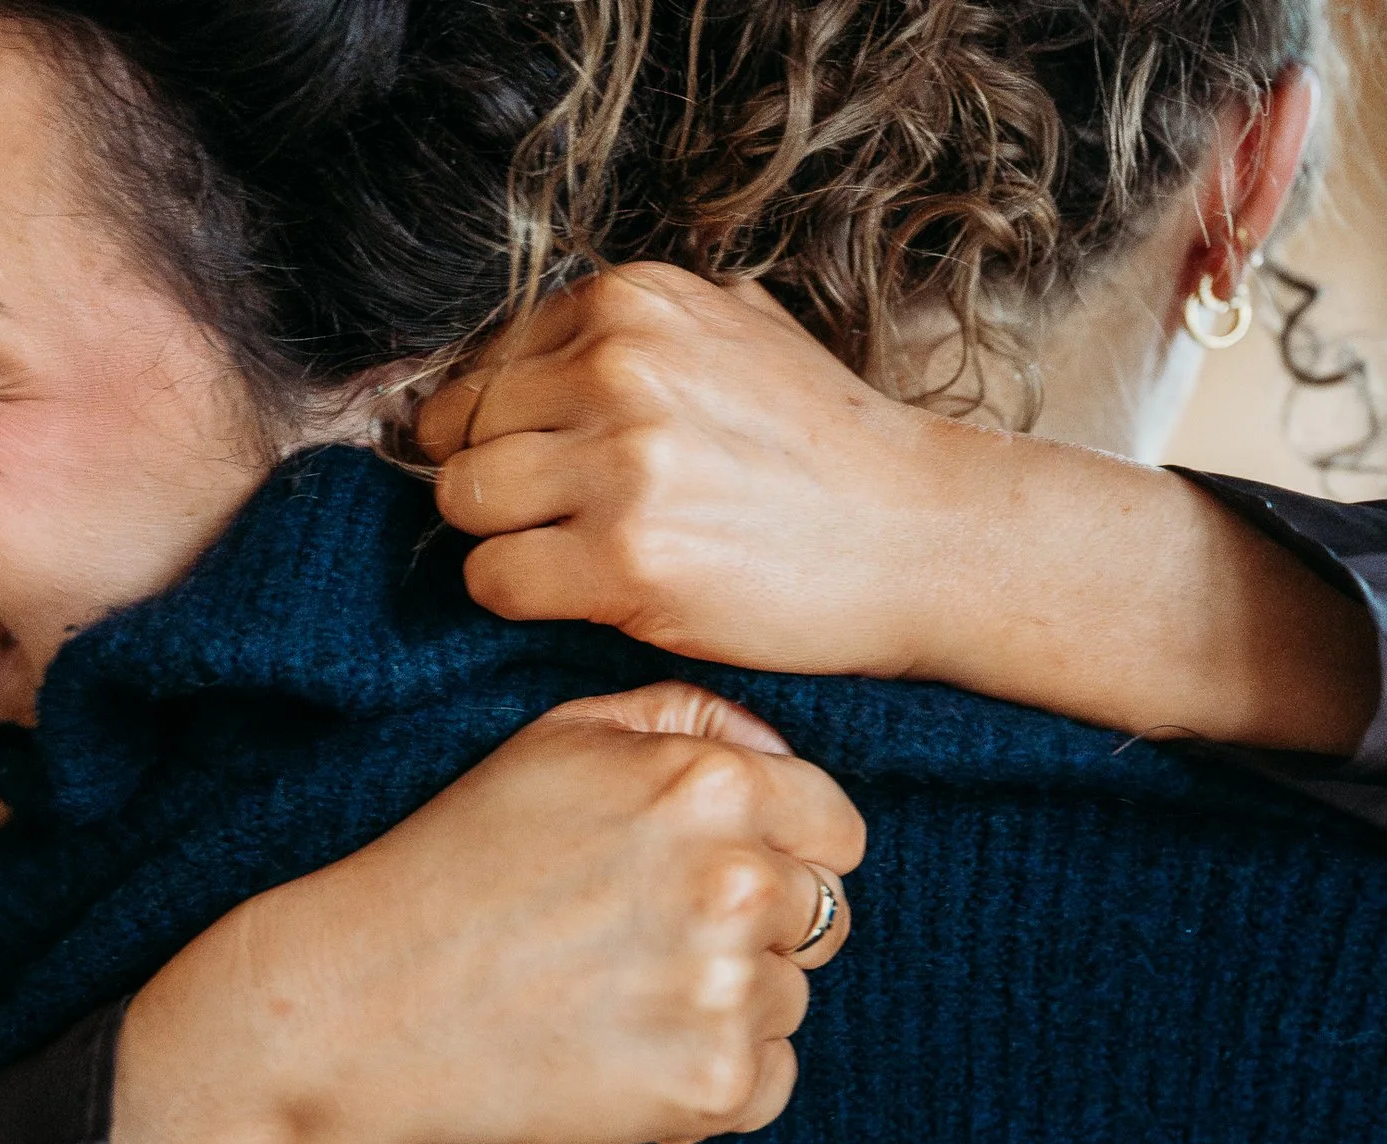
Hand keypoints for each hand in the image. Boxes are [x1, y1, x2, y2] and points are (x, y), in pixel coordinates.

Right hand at [101, 683, 862, 1143]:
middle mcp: (739, 880)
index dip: (787, 853)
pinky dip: (713, 1082)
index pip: (839, 829)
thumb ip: (683, 721)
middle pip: (826, 917)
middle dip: (760, 931)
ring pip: (793, 1001)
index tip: (717, 878)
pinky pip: (769, 1083)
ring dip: (728, 1008)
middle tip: (650, 944)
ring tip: (619, 1001)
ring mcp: (730, 988)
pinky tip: (629, 1059)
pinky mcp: (711, 1082)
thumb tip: (779, 752)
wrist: (366, 1009)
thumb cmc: (455, 861)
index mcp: (712, 785)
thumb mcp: (558, 741)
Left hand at [415, 263, 1376, 755]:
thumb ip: (629, 332)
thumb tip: (507, 358)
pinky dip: (518, 598)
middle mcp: (619, 366)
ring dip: (501, 539)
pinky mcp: (626, 559)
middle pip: (460, 430)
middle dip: (494, 483)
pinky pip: (492, 578)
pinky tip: (585, 596)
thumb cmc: (828, 454)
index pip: (486, 361)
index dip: (498, 426)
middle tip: (558, 522)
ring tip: (572, 557)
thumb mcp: (735, 332)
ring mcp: (622, 463)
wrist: (926, 537)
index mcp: (632, 301)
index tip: (541, 467)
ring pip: (463, 500)